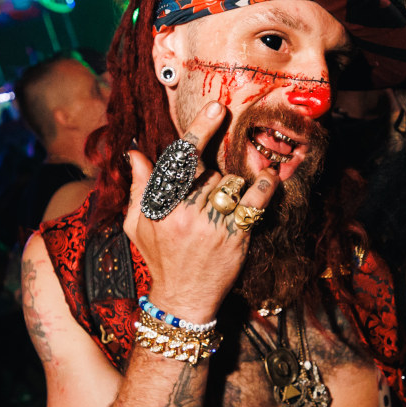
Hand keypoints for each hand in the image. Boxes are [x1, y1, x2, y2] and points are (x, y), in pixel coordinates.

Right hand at [122, 102, 280, 321]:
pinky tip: (270, 177)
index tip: (216, 108)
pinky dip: (265, 186)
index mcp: (160, 205)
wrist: (183, 299)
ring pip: (230, 182)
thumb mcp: (137, 224)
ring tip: (221, 207)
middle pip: (208, 170)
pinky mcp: (236, 237)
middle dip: (209, 178)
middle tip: (205, 199)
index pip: (180, 159)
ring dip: (229, 188)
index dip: (199, 130)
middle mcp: (185, 212)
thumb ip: (139, 187)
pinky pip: (254, 201)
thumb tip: (136, 153)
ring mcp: (212, 224)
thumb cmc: (160, 258)